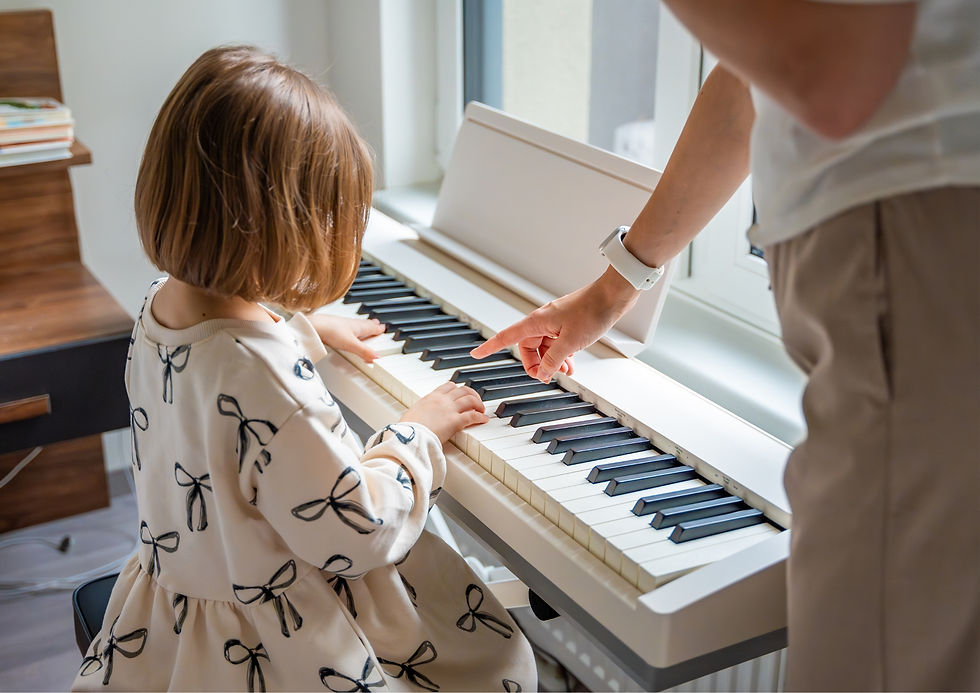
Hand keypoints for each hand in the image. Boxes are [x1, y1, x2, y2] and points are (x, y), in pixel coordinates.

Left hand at [309, 314, 384, 361]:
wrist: (314, 326)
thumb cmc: (331, 331)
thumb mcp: (351, 345)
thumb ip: (364, 352)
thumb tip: (377, 357)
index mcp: (359, 327)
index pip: (372, 328)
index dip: (379, 329)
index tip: (384, 328)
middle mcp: (352, 324)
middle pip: (365, 324)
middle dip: (372, 325)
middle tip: (377, 324)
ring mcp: (342, 324)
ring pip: (356, 324)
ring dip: (362, 325)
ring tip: (365, 325)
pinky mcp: (334, 326)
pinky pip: (347, 327)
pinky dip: (351, 328)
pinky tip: (347, 329)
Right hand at [400, 382, 487, 442]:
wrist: (409, 436)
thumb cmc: (407, 429)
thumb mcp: (413, 414)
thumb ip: (421, 411)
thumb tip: (420, 416)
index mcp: (431, 397)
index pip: (449, 385)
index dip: (458, 389)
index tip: (461, 393)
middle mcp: (442, 400)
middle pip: (463, 390)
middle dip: (472, 394)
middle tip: (475, 401)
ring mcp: (450, 410)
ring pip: (470, 399)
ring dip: (478, 404)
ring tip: (481, 410)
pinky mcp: (455, 421)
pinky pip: (472, 415)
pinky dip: (480, 417)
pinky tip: (483, 419)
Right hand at [470, 268, 639, 381]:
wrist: (614, 295)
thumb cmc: (592, 310)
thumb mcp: (571, 342)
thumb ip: (554, 359)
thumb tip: (544, 372)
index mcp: (537, 322)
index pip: (506, 336)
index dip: (490, 346)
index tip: (476, 354)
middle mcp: (543, 321)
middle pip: (528, 347)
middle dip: (536, 364)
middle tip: (547, 377)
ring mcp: (556, 322)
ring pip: (545, 347)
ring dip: (552, 362)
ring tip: (566, 372)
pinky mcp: (568, 323)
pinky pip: (558, 343)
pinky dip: (562, 355)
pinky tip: (571, 364)